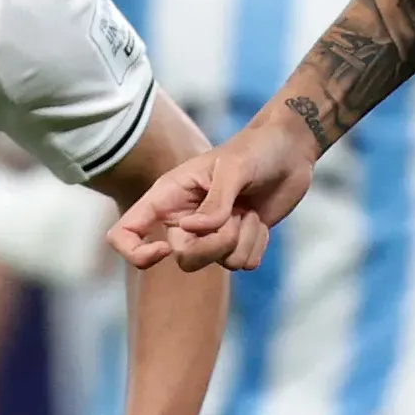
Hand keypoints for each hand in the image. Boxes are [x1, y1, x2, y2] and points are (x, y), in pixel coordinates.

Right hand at [108, 111, 318, 274]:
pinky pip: (244, 264)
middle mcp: (184, 218)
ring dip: (242, 240)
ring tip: (249, 210)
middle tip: (238, 216)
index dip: (136, 252)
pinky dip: (257, 244)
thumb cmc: (257, 150)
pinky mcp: (237, 243)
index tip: (165, 248)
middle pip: (184, 258)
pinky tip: (259, 219)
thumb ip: (215, 202)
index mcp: (169, 196)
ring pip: (219, 264)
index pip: (125, 232)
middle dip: (215, 244)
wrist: (290, 151)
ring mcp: (211, 234)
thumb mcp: (234, 168)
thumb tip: (193, 230)